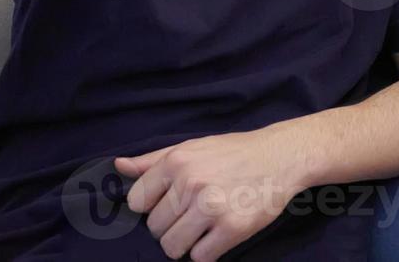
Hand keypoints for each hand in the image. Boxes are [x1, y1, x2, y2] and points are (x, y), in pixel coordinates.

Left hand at [115, 129, 299, 260]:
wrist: (280, 157)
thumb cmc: (233, 153)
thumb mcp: (192, 147)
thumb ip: (153, 160)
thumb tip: (118, 166)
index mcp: (177, 162)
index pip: (137, 203)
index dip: (152, 207)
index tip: (171, 203)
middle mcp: (191, 183)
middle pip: (155, 229)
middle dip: (171, 226)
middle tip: (193, 214)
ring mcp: (212, 207)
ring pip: (173, 248)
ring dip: (186, 244)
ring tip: (203, 228)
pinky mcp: (232, 228)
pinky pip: (200, 258)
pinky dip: (207, 252)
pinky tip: (218, 235)